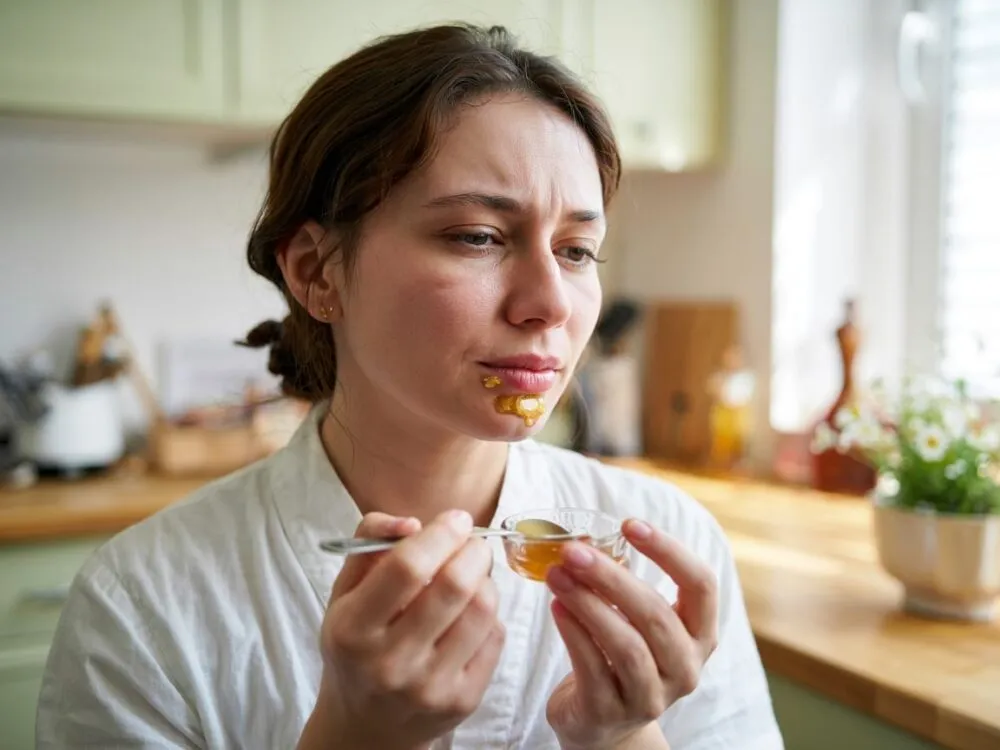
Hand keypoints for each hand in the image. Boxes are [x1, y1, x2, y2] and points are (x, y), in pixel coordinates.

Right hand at [298, 510, 504, 749]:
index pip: (407, 568)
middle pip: (454, 585)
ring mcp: (430, 686)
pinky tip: (471, 614)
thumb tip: (413, 523)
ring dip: (486, 579)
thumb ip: (370, 543)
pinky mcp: (463, 701)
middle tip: (472, 543)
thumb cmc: (357, 646)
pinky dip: (490, 614)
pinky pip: (496, 637)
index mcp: (354, 630)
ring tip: (472, 576)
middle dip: (474, 550)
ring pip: (483, 609)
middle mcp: (390, 663)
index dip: (440, 534)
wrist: (366, 725)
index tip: (457, 519)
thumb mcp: (344, 593)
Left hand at [544, 519, 717, 749]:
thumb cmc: (620, 656)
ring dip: (588, 603)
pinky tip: (556, 606)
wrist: (602, 723)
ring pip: (626, 644)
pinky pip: (593, 667)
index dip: (669, 551)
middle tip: (573, 550)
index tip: (629, 524)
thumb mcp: (637, 621)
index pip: (702, 585)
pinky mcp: (611, 712)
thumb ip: (623, 585)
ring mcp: (651, 696)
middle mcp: (686, 668)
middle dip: (611, 577)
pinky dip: (573, 633)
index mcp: (700, 635)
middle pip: (655, 615)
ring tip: (556, 574)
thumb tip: (583, 540)